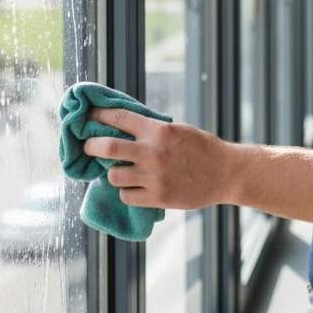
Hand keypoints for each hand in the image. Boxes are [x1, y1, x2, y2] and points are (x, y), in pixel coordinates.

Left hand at [83, 106, 233, 209]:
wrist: (225, 173)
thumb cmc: (202, 148)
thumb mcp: (178, 130)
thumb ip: (152, 130)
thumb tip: (123, 128)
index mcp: (158, 130)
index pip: (119, 117)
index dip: (98, 114)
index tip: (87, 115)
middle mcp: (153, 152)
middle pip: (107, 147)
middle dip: (90, 145)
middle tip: (88, 146)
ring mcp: (154, 177)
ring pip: (113, 175)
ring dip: (111, 173)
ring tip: (119, 171)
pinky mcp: (158, 197)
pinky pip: (126, 196)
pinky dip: (126, 191)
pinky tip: (134, 187)